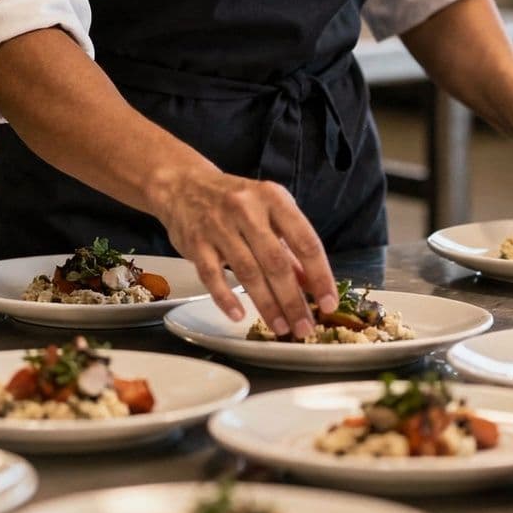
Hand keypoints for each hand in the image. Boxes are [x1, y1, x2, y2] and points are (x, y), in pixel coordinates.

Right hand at [149, 168, 337, 339]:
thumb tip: (311, 284)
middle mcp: (247, 210)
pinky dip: (227, 298)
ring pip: (247, 272)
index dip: (320, 275)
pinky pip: (212, 276)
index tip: (329, 303)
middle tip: (305, 327)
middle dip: (293, 300)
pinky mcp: (195, 243)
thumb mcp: (268, 211)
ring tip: (281, 328)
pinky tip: (240, 315)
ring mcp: (218, 226)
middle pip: (276, 262)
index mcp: (273, 198)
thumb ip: (290, 246)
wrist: (183, 184)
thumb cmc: (234, 200)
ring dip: (267, 305)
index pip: (305, 241)